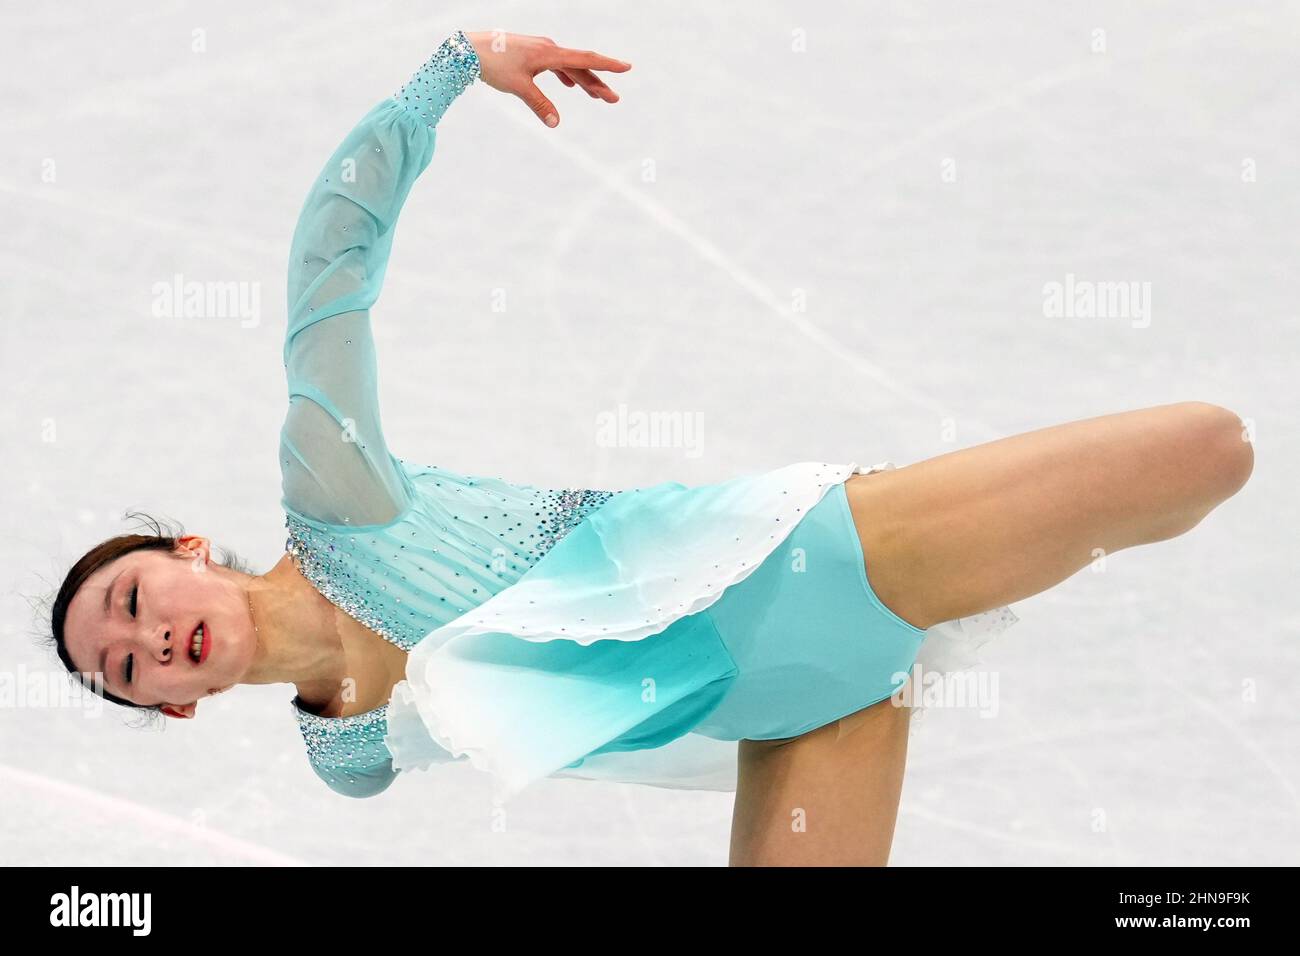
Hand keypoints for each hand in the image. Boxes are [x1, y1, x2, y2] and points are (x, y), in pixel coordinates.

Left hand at [463, 30, 631, 127]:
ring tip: (597, 96)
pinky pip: (555, 65)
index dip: (607, 65)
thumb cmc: (493, 64)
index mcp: (550, 53)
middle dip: (598, 84)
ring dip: (583, 81)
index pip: (585, 60)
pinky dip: (566, 76)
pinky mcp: (530, 53)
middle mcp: (548, 48)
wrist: (468, 49)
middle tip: (614, 100)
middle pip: (580, 67)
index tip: (627, 67)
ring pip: (568, 67)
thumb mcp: (519, 87)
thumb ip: (540, 105)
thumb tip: (556, 124)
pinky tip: (569, 85)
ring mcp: (539, 50)